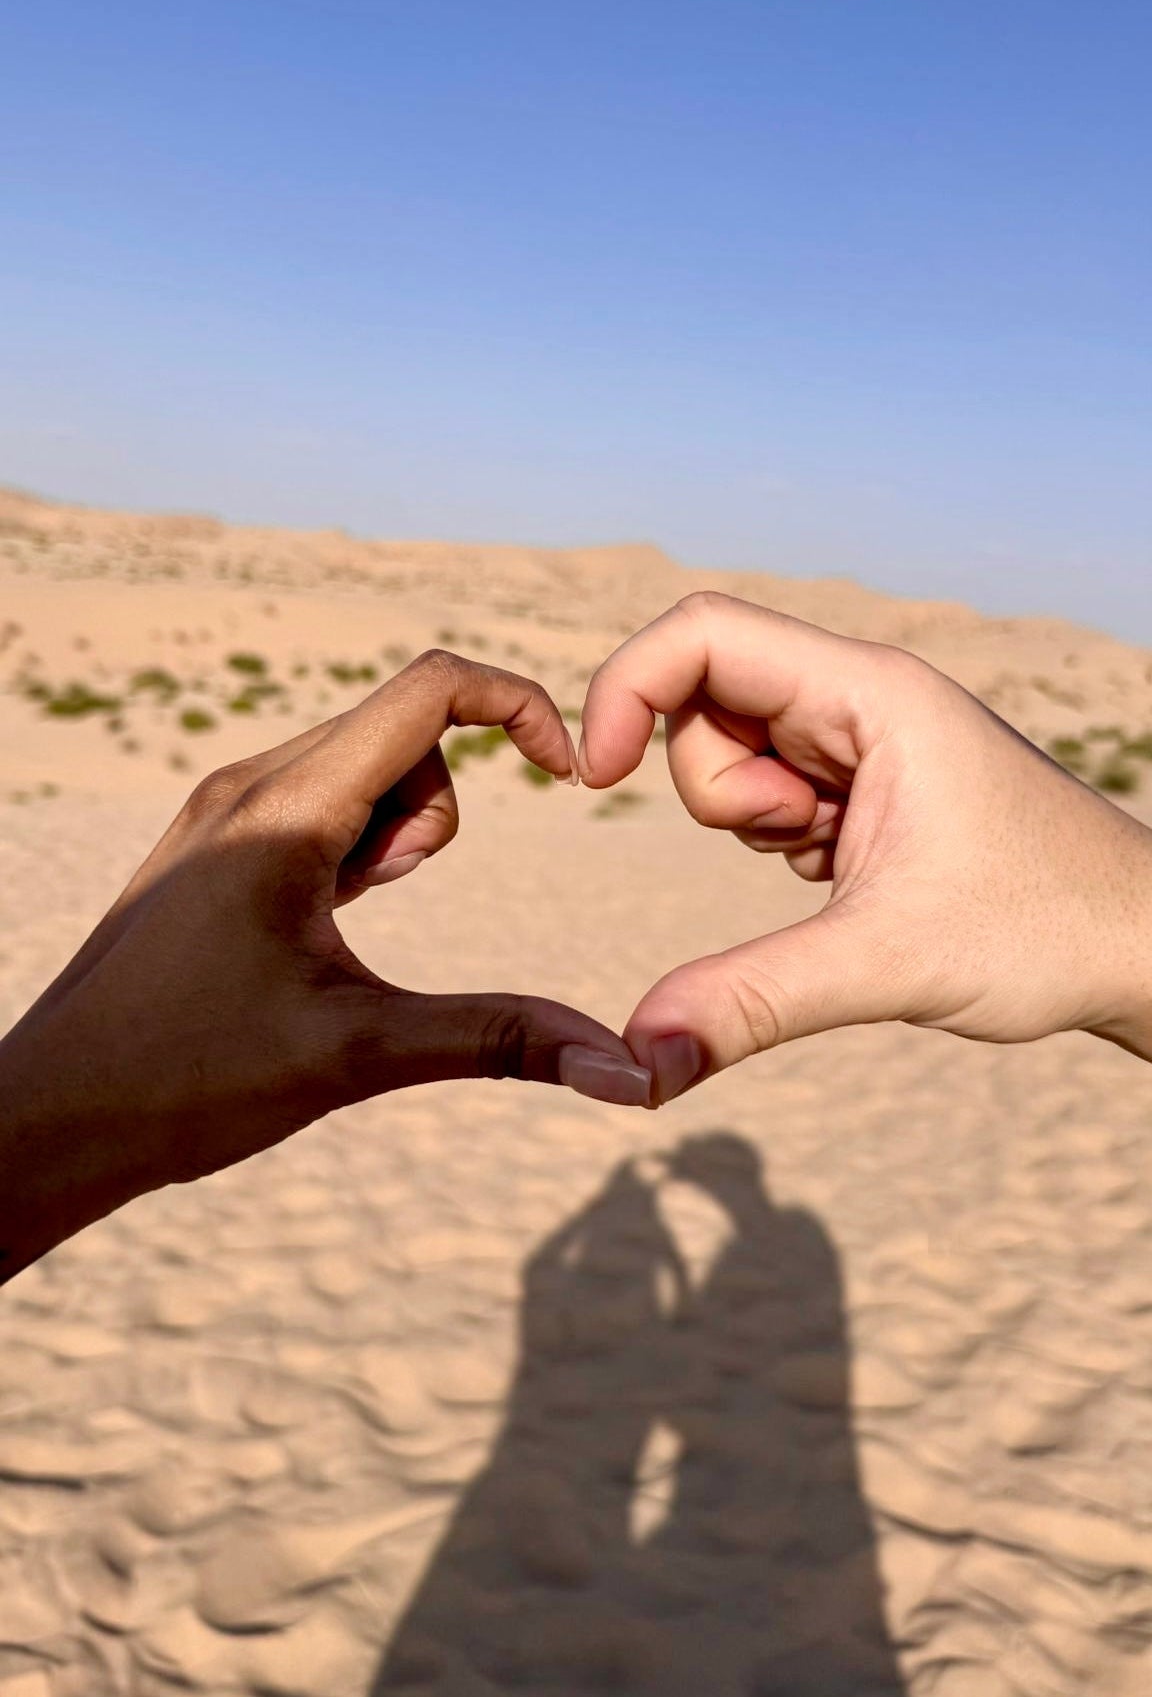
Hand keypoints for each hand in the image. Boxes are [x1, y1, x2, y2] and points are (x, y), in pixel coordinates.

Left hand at [0, 652, 649, 1281]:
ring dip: (396, 834)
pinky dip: (355, 848)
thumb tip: (621, 1068)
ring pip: (362, 769)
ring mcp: (224, 812)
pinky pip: (319, 804)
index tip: (570, 773)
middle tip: (385, 904)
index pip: (430, 689)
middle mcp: (250, 784)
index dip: (520, 706)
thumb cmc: (188, 1080)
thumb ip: (498, 1040)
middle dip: (438, 811)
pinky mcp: (214, 847)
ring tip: (349, 927)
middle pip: (403, 732)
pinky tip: (323, 926)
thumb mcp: (360, 1052)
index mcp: (286, 807)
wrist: (49, 1116)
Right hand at [580, 593, 1151, 1100]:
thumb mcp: (884, 964)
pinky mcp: (864, 785)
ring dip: (751, 821)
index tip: (593, 776)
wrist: (1139, 948)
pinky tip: (854, 876)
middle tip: (802, 848)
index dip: (626, 688)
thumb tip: (635, 1062)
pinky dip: (782, 842)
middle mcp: (861, 699)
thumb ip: (750, 1002)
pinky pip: (770, 795)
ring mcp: (863, 741)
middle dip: (717, 791)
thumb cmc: (1045, 928)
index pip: (703, 634)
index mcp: (870, 694)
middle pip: (705, 701)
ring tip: (841, 866)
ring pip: (733, 753)